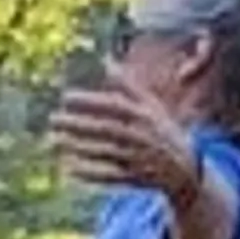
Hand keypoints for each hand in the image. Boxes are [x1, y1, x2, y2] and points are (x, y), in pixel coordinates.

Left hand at [50, 78, 201, 201]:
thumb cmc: (162, 131)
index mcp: (145, 116)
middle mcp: (142, 136)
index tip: (65, 97)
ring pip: (104, 152)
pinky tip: (68, 168)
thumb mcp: (151, 106)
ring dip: (78, 147)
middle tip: (53, 119)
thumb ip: (128, 85)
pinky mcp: (135, 178)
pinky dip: (90, 173)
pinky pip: (110, 176)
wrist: (187, 169)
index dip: (90, 101)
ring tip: (54, 139)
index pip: (114, 106)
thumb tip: (106, 60)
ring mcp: (139, 158)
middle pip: (106, 129)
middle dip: (79, 125)